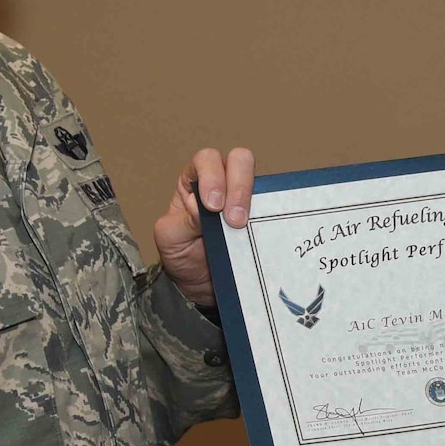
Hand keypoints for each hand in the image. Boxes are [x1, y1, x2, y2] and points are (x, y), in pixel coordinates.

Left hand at [153, 147, 254, 306]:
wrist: (200, 286)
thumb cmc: (182, 254)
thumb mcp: (171, 238)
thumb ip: (184, 220)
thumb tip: (202, 208)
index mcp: (195, 180)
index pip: (206, 160)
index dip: (212, 176)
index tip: (212, 206)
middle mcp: (222, 183)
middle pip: (240, 160)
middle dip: (239, 186)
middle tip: (233, 219)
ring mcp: (245, 200)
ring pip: (260, 181)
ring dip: (254, 202)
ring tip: (243, 227)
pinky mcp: (261, 218)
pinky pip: (273, 209)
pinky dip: (270, 217)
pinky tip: (259, 234)